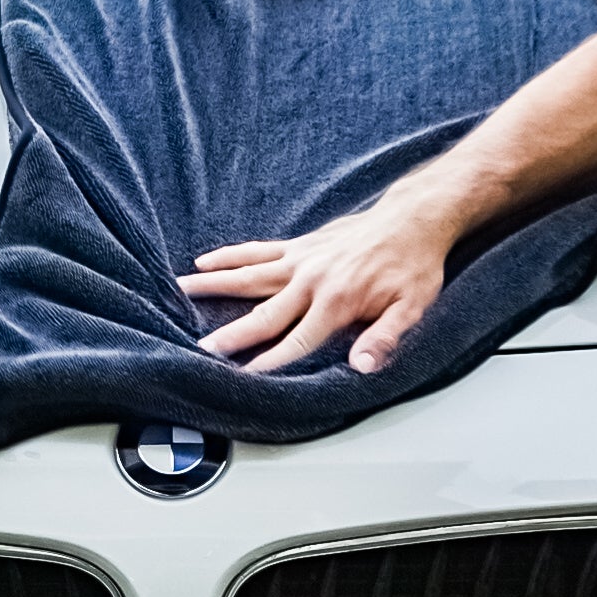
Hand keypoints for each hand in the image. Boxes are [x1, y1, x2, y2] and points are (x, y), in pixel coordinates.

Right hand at [177, 182, 460, 373]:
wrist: (412, 219)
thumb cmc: (414, 267)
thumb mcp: (412, 307)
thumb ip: (385, 338)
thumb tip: (363, 366)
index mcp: (337, 302)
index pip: (297, 341)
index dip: (271, 363)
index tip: (244, 377)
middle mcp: (311, 281)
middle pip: (264, 313)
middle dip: (232, 334)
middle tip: (203, 348)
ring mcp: (301, 261)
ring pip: (249, 276)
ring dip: (215, 285)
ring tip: (181, 291)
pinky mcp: (300, 245)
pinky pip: (258, 251)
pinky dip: (231, 256)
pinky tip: (206, 261)